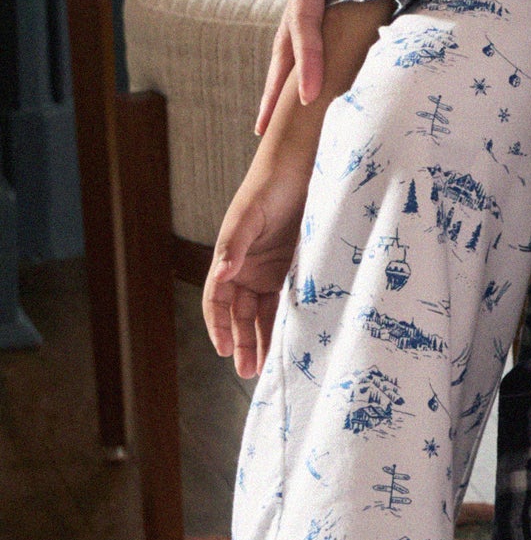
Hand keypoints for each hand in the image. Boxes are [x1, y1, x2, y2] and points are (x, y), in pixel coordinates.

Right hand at [203, 143, 312, 379]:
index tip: (225, 351)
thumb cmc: (269, 188)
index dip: (218, 326)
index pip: (217, 301)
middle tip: (248, 371)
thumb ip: (234, 246)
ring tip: (267, 367)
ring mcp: (271, 270)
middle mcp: (247, 268)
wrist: (303, 168)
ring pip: (265, 312)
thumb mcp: (249, 217)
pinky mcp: (295, 267)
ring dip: (265, 338)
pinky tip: (293, 340)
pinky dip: (289, 320)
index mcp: (229, 259)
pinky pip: (289, 300)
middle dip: (243, 342)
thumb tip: (221, 274)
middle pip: (241, 314)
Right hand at [258, 0, 391, 125]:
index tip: (308, 95)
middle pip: (283, 38)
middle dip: (274, 85)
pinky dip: (299, 54)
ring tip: (272, 118)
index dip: (305, 59)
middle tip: (262, 131)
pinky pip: (306, 24)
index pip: (303, 20)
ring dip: (280, 76)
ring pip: (289, 35)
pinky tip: (301, 77)